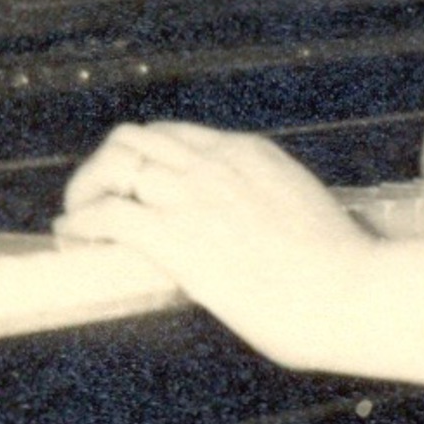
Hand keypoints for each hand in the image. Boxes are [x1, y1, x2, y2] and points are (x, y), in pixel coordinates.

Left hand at [56, 122, 373, 369]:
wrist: (348, 289)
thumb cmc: (338, 266)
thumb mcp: (299, 209)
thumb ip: (265, 203)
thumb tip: (252, 230)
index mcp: (248, 152)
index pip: (174, 134)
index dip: (143, 158)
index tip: (133, 187)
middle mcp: (215, 162)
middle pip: (133, 140)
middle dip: (105, 169)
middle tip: (95, 202)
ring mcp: (194, 196)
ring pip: (112, 166)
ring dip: (86, 192)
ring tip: (79, 221)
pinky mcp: (176, 236)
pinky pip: (107, 216)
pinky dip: (82, 224)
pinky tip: (75, 240)